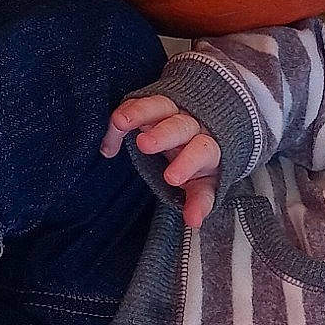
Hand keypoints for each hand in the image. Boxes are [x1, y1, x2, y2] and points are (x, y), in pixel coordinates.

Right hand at [101, 93, 219, 226]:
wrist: (209, 125)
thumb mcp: (205, 182)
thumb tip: (194, 222)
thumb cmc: (203, 161)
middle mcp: (192, 126)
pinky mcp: (155, 102)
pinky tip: (116, 124)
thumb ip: (200, 201)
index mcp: (208, 148)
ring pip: (159, 107)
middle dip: (163, 135)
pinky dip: (126, 112)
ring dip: (140, 114)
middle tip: (145, 144)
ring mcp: (173, 111)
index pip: (202, 153)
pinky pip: (139, 102)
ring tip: (120, 122)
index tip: (171, 178)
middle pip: (180, 127)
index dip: (187, 164)